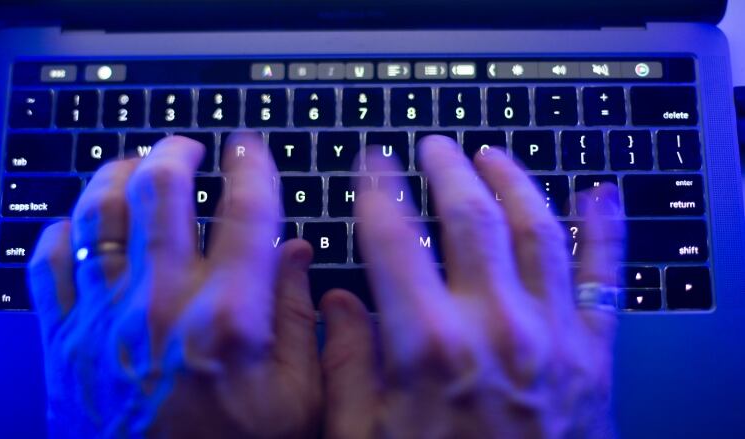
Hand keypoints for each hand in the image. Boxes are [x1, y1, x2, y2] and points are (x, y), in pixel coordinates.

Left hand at [29, 134, 320, 437]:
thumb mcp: (297, 400)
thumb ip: (302, 319)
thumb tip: (297, 252)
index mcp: (228, 319)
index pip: (246, 212)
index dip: (252, 166)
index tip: (250, 148)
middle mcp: (161, 306)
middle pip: (160, 191)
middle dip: (176, 153)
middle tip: (187, 146)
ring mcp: (104, 319)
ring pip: (99, 213)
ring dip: (117, 175)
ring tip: (135, 166)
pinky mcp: (64, 341)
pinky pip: (49, 263)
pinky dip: (65, 231)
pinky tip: (83, 225)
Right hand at [321, 136, 622, 437]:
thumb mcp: (361, 436)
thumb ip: (344, 364)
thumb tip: (335, 304)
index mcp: (428, 347)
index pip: (393, 238)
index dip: (379, 188)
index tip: (374, 162)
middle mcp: (495, 328)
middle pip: (469, 217)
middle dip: (447, 169)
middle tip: (433, 147)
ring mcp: (551, 336)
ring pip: (536, 229)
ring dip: (513, 181)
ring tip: (492, 155)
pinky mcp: (593, 355)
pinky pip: (605, 276)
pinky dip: (605, 229)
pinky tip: (599, 194)